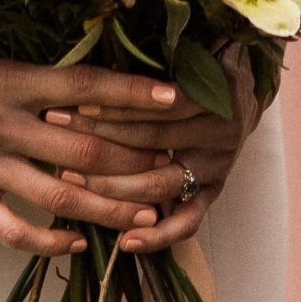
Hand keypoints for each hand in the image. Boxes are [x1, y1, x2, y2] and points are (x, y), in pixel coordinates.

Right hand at [0, 53, 245, 255]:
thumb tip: (89, 89)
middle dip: (138, 163)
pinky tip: (77, 244)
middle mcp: (1, 120)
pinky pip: (12, 229)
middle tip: (178, 173)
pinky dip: (48, 241)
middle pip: (86, 148)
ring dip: (109, 208)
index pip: (86, 85)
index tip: (174, 99)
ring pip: (59, 194)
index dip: (133, 93)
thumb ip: (33, 81)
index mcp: (11, 79)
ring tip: (147, 217)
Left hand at [70, 61, 263, 254]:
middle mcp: (219, 136)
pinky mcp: (213, 195)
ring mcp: (216, 169)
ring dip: (113, 185)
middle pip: (152, 142)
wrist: (242, 97)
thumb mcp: (187, 59)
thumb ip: (151, 70)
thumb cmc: (202, 72)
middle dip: (100, 138)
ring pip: (160, 184)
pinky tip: (125, 242)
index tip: (74, 102)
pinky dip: (156, 235)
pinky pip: (186, 223)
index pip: (158, 104)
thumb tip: (96, 65)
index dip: (115, 104)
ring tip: (71, 181)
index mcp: (214, 98)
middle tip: (57, 134)